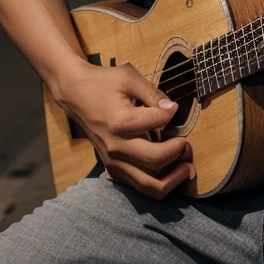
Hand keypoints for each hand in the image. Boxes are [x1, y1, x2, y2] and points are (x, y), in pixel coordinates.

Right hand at [55, 61, 194, 198]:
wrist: (76, 95)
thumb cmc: (104, 83)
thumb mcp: (129, 77)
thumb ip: (153, 93)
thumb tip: (173, 109)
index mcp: (120, 122)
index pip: (157, 124)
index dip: (172, 114)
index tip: (174, 108)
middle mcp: (116, 147)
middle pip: (156, 162)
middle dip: (179, 154)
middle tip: (187, 143)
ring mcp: (113, 161)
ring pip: (149, 185)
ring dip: (173, 179)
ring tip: (186, 165)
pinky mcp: (113, 168)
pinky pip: (140, 186)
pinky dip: (159, 183)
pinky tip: (170, 169)